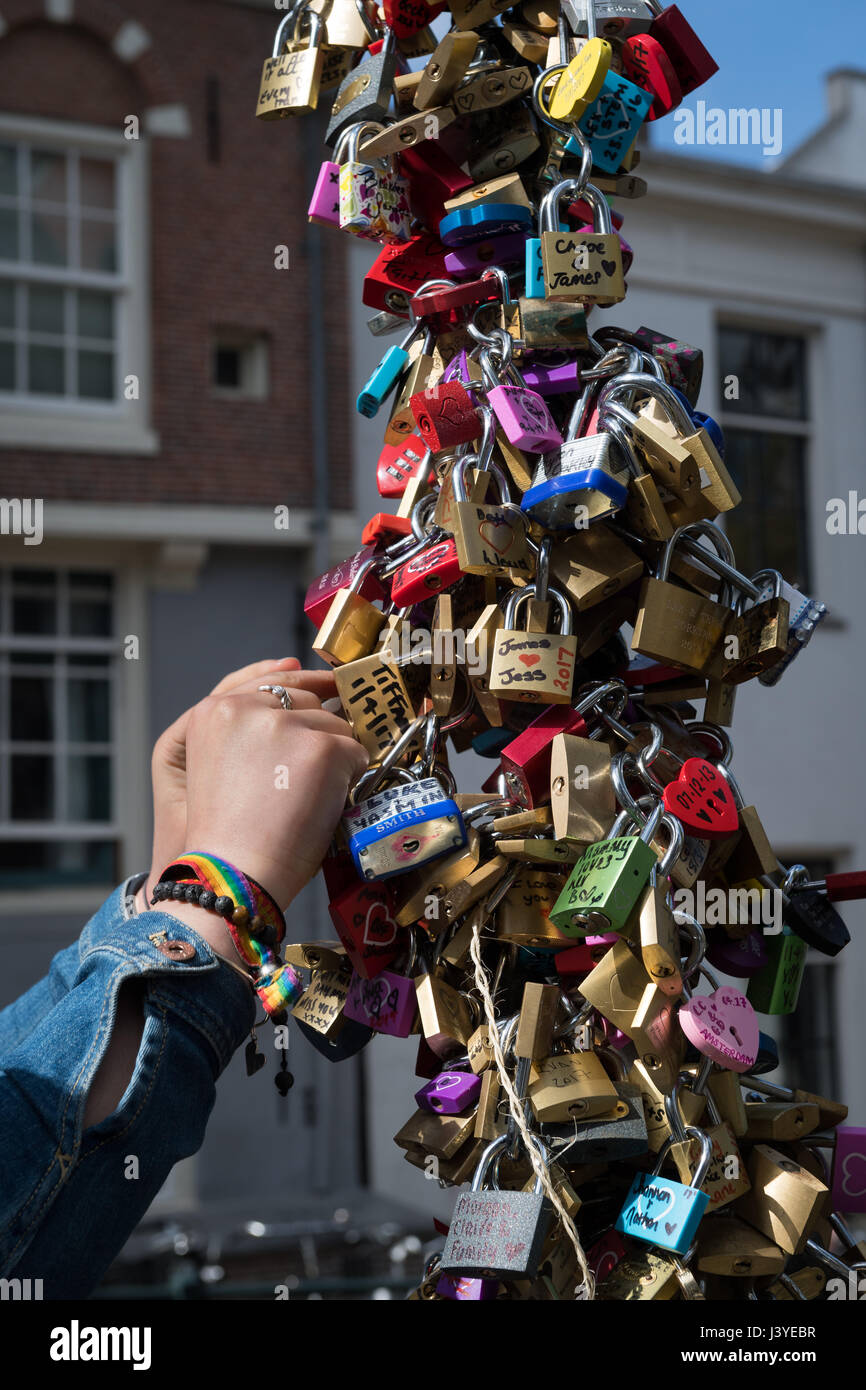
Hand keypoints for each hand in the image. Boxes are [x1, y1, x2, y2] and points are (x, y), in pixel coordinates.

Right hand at [179, 689, 367, 908]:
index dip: (305, 689)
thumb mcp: (224, 763)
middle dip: (317, 733)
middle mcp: (245, 709)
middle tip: (307, 778)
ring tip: (309, 799)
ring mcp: (285, 726)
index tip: (328, 690)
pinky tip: (327, 803)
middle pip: (307, 702)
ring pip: (335, 727)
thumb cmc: (232, 833)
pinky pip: (356, 752)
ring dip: (335, 758)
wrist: (234, 875)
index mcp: (214, 711)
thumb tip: (317, 697)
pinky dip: (352, 777)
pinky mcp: (321, 749)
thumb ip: (254, 729)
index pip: (272, 683)